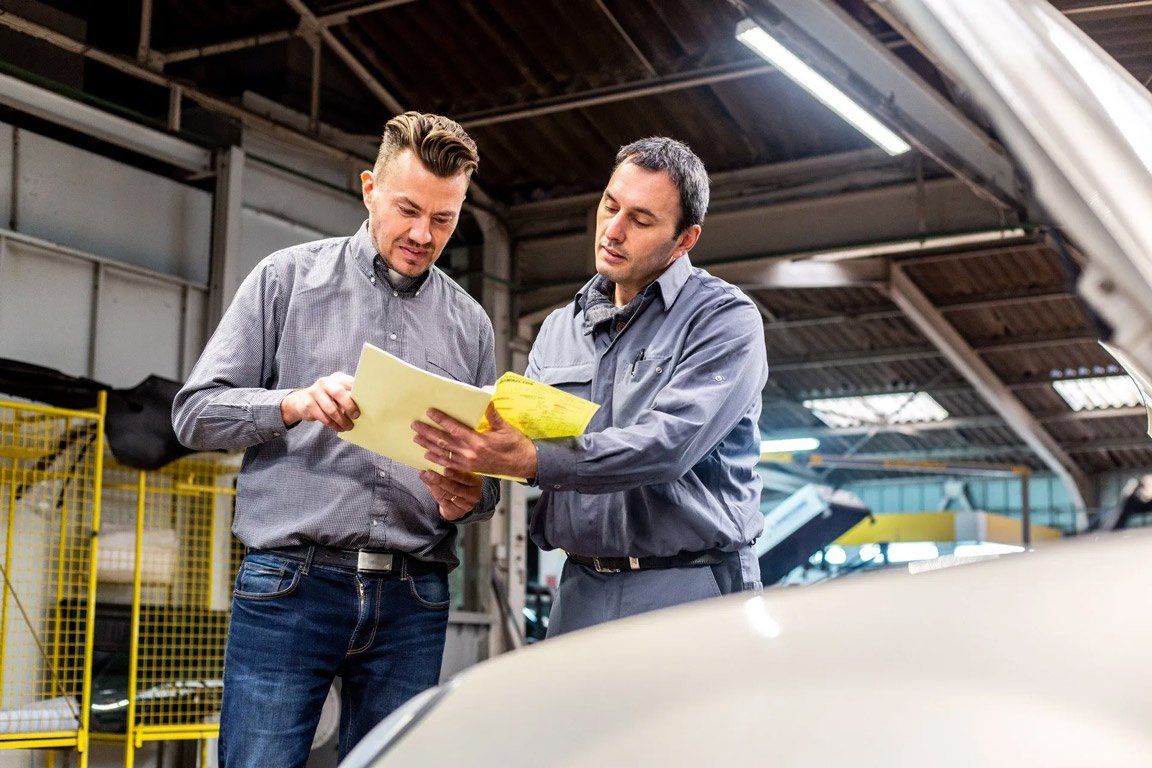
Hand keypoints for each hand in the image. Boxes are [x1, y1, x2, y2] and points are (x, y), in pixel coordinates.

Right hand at [280, 372, 359, 430]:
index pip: (350, 382)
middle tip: (356, 416)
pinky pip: (324, 417)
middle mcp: (325, 382)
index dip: (359, 393)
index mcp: (337, 377)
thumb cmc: (327, 398)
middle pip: (338, 393)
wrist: (302, 401)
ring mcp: (314, 392)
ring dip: (342, 420)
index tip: (367, 404)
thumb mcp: (338, 392)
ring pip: (331, 409)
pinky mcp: (308, 404)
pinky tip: (339, 428)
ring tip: (348, 427)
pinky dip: (333, 425)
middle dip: (349, 406)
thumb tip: (365, 407)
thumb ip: (349, 396)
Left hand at [411, 404, 537, 479]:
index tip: (429, 412)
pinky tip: (427, 456)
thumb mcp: (505, 427)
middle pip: (444, 441)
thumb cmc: (516, 445)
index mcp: (479, 442)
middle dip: (428, 432)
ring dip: (428, 445)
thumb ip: (492, 414)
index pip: (455, 428)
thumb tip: (486, 399)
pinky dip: (437, 460)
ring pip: (444, 453)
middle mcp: (471, 454)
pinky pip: (449, 465)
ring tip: (416, 438)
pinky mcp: (469, 469)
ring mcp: (469, 463)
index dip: (441, 420)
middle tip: (415, 425)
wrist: (523, 464)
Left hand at [420, 467, 482, 520]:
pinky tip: (427, 484)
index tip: (444, 468)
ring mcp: (466, 505)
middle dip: (440, 479)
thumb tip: (437, 457)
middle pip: (454, 487)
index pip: (465, 478)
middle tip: (429, 472)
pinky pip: (443, 501)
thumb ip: (451, 467)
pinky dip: (433, 491)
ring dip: (433, 485)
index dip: (454, 473)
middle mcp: (474, 494)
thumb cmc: (458, 483)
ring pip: (447, 494)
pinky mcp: (457, 512)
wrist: (458, 503)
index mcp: (477, 482)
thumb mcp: (459, 474)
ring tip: (425, 476)